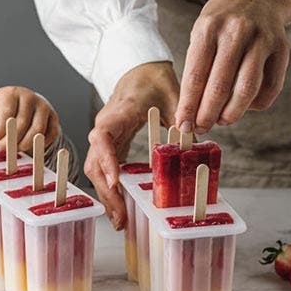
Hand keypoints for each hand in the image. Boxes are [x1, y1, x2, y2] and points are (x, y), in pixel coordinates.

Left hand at [0, 86, 59, 152]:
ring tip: (14, 152)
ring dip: (25, 144)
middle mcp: (29, 97)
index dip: (0, 128)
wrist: (21, 103)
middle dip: (11, 140)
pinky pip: (51, 134)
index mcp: (12, 93)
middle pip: (22, 122)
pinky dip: (41, 144)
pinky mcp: (53, 117)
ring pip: (38, 130)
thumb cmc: (5, 110)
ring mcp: (44, 106)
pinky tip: (30, 149)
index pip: (7, 112)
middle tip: (1, 150)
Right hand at [85, 62, 178, 229]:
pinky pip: (104, 170)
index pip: (102, 137)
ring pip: (96, 170)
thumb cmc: (153, 79)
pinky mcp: (110, 146)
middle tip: (121, 217)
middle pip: (95, 163)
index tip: (116, 181)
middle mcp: (105, 128)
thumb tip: (195, 143)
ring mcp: (105, 139)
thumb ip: (183, 117)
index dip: (107, 160)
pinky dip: (111, 189)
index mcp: (118, 113)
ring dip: (107, 195)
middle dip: (107, 192)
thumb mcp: (174, 94)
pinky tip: (122, 207)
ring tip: (120, 220)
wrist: (139, 70)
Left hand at [175, 0, 290, 133]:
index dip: (188, 106)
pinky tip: (245, 106)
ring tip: (222, 121)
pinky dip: (256, 104)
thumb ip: (197, 70)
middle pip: (220, 86)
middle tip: (201, 128)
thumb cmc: (222, 23)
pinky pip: (270, 87)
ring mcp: (262, 40)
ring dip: (232, 113)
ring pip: (247, 89)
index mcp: (209, 29)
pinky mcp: (282, 48)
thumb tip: (190, 113)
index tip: (183, 125)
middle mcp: (237, 32)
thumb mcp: (201, 35)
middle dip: (207, 115)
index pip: (195, 76)